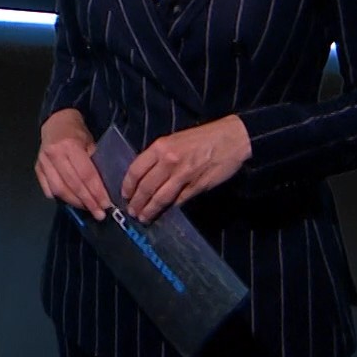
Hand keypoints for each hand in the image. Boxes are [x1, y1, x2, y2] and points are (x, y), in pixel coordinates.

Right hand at [36, 109, 111, 220]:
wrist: (56, 122)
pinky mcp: (37, 167)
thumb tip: (104, 188)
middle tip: (99, 213)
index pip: (85, 174)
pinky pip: (47, 187)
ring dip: (75, 202)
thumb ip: (95, 162)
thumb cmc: (77, 132)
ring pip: (59, 189)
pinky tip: (70, 202)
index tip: (106, 204)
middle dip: (88, 201)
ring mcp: (43, 162)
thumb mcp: (91, 142)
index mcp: (70, 146)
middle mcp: (54, 154)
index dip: (96, 191)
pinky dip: (58, 197)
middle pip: (73, 184)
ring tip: (87, 209)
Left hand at [123, 115, 252, 222]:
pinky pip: (178, 200)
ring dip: (150, 210)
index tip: (125, 195)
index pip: (136, 170)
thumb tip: (146, 177)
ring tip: (144, 218)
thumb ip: (159, 157)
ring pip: (160, 198)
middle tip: (132, 212)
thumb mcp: (175, 140)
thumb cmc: (202, 138)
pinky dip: (169, 208)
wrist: (231, 139)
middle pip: (146, 187)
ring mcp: (183, 175)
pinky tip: (164, 213)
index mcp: (160, 147)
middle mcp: (168, 161)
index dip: (128, 186)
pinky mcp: (197, 186)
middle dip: (137, 203)